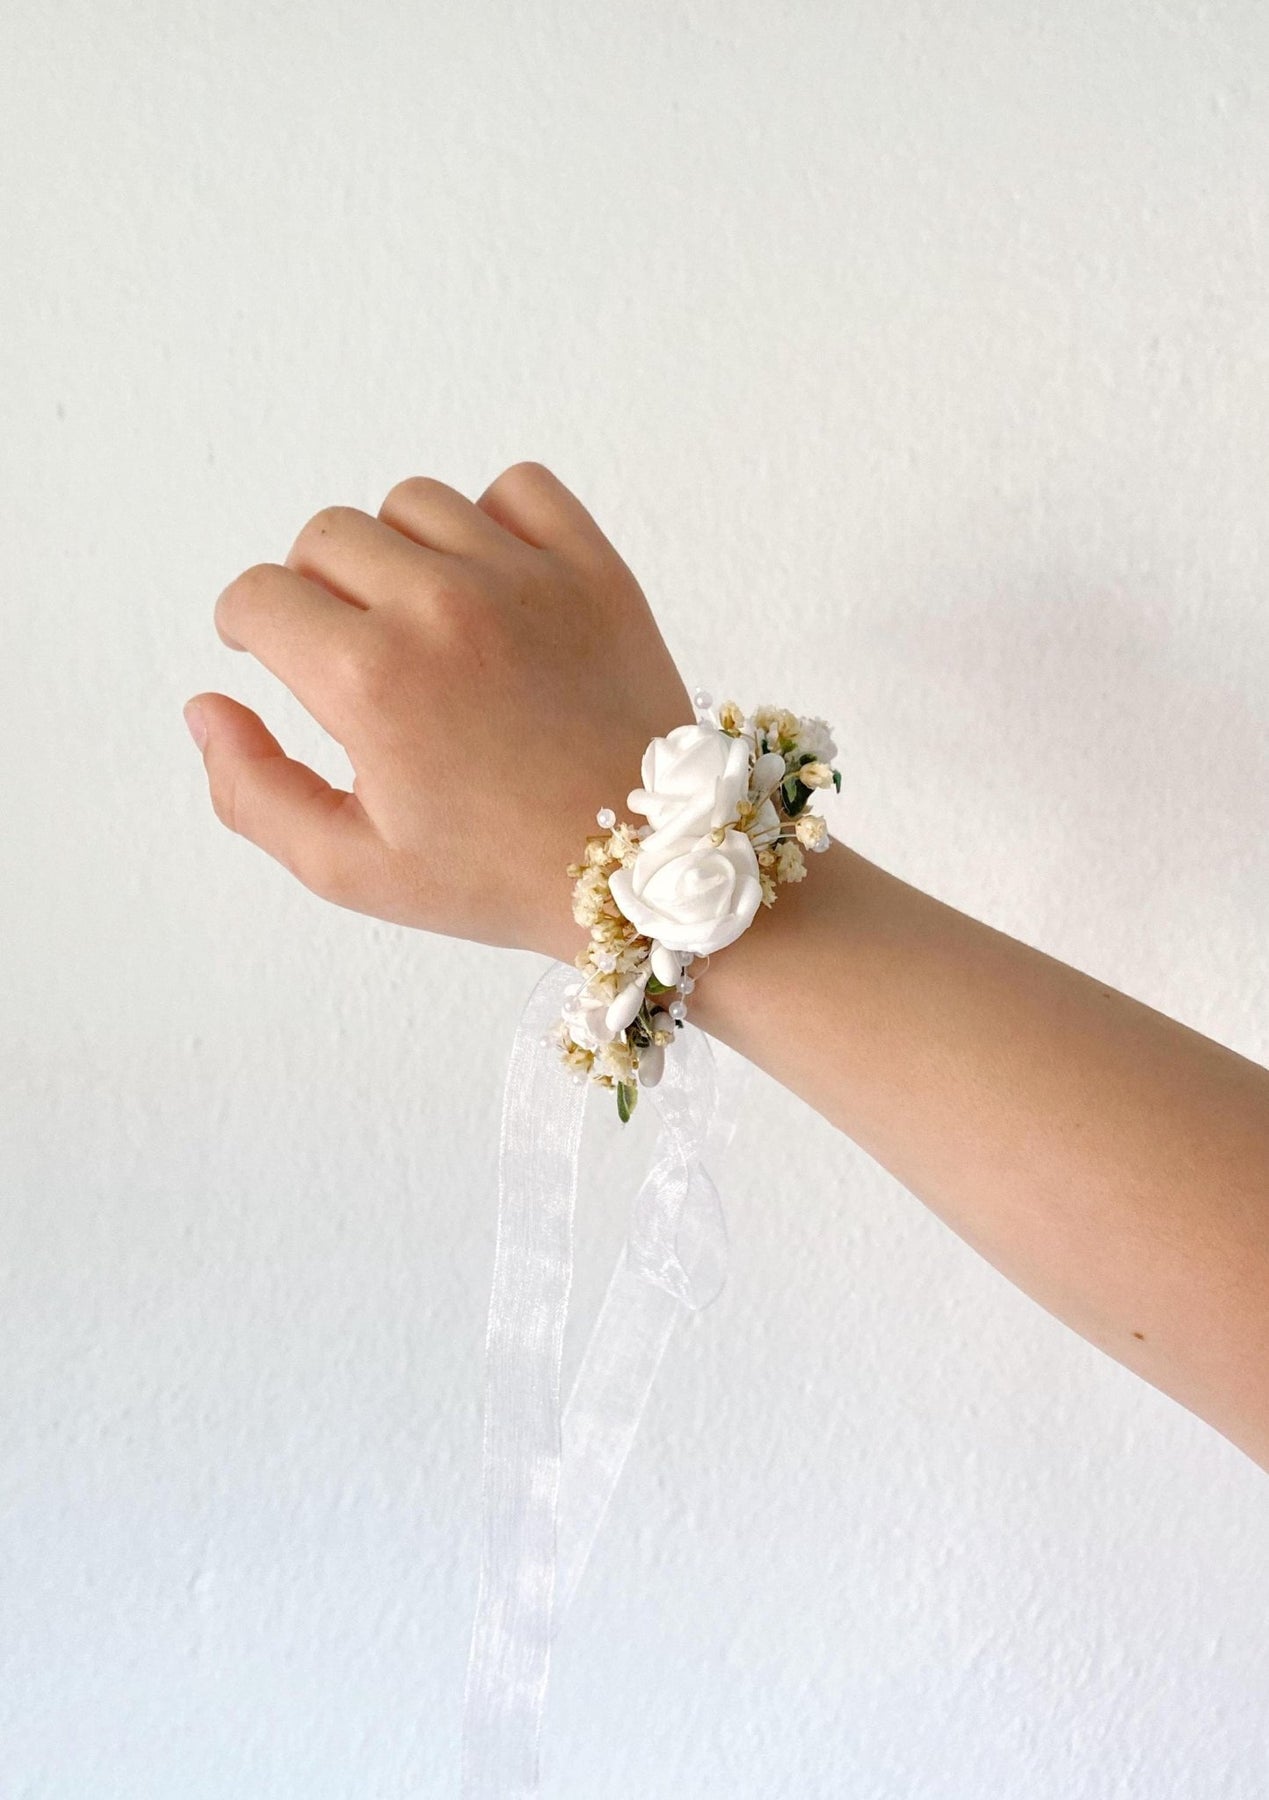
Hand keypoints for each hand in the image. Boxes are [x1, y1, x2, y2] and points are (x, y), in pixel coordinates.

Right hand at [184, 463, 691, 959]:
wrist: (648, 869)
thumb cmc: (496, 876)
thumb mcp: (351, 867)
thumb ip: (252, 792)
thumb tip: (206, 708)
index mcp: (370, 681)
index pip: (261, 596)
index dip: (249, 625)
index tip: (270, 649)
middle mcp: (440, 607)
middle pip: (327, 535)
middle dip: (315, 588)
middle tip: (349, 647)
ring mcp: (524, 578)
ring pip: (413, 503)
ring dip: (398, 549)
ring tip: (422, 615)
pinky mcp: (594, 568)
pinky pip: (518, 487)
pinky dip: (494, 519)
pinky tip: (493, 583)